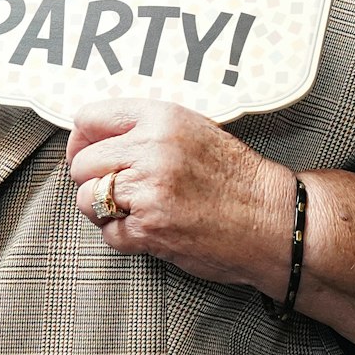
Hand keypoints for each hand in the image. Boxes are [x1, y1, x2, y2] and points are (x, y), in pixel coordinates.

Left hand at [67, 100, 291, 289]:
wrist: (272, 218)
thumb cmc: (237, 177)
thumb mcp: (194, 130)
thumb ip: (147, 129)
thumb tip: (95, 138)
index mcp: (162, 118)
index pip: (90, 118)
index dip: (82, 140)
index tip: (89, 153)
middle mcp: (152, 150)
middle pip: (82, 164)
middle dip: (95, 180)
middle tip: (120, 190)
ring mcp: (149, 191)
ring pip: (87, 199)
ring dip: (105, 210)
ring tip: (137, 210)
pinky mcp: (149, 229)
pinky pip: (109, 234)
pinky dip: (124, 236)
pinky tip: (151, 228)